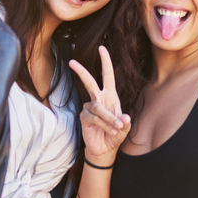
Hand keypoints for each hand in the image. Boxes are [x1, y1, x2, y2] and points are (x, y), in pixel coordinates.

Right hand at [69, 46, 131, 160]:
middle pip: (89, 82)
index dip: (105, 62)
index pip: (107, 76)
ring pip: (98, 107)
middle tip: (72, 62)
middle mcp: (98, 98)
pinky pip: (94, 118)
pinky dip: (104, 125)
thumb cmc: (115, 134)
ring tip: (118, 129)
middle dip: (81, 71)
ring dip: (109, 119)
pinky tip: (110, 132)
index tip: (101, 48)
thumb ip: (126, 122)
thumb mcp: (125, 128)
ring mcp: (89, 107)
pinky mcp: (84, 117)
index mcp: (110, 96)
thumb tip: (125, 117)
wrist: (105, 149)